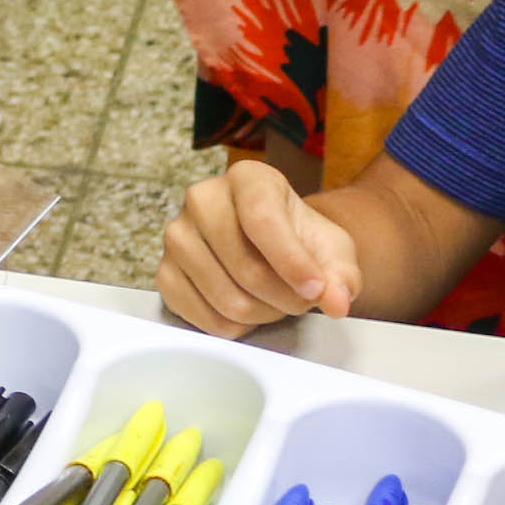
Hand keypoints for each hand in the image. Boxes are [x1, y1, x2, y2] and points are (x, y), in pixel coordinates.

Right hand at [161, 161, 363, 338]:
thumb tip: (337, 301)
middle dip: (283, 296)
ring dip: (262, 314)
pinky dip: (234, 326)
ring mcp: (176, 237)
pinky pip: (201, 316)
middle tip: (302, 301)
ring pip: (225, 297)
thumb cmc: (296, 239)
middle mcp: (202, 199)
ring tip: (276, 303)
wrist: (265, 246)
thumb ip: (341, 273)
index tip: (315, 290)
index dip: (291, 261)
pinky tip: (249, 312)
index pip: (261, 219)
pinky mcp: (163, 273)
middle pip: (243, 265)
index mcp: (247, 178)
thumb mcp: (331, 248)